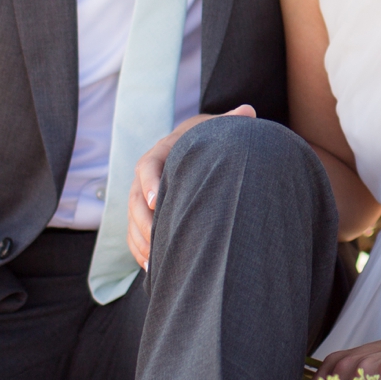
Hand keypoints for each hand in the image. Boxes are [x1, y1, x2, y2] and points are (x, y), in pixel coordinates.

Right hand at [128, 105, 253, 269]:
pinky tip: (153, 268)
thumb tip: (248, 111)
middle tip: (158, 239)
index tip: (159, 202)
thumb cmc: (208, 140)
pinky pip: (134, 234)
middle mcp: (145, 175)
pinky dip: (140, 251)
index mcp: (161, 152)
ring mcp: (141, 195)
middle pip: (135, 199)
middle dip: (144, 221)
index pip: (147, 166)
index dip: (150, 183)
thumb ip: (231, 121)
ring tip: (156, 260)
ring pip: (132, 220)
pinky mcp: (142, 214)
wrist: (194, 147)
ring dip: (141, 241)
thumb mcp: (217, 128)